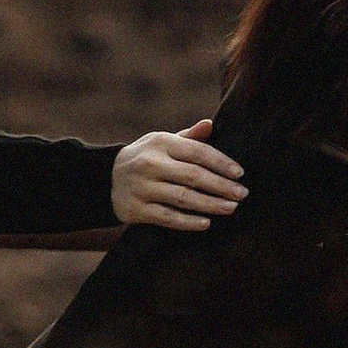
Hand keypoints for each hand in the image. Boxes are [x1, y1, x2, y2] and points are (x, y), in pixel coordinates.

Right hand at [113, 121, 247, 228]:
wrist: (105, 178)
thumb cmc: (145, 157)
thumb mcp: (162, 141)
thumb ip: (188, 137)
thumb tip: (210, 124)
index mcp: (160, 143)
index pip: (197, 152)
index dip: (221, 162)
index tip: (239, 173)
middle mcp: (150, 164)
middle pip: (193, 176)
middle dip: (221, 186)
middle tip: (242, 194)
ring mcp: (142, 188)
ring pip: (183, 198)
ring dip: (210, 204)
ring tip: (231, 208)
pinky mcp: (136, 210)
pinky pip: (168, 218)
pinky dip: (189, 222)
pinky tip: (206, 223)